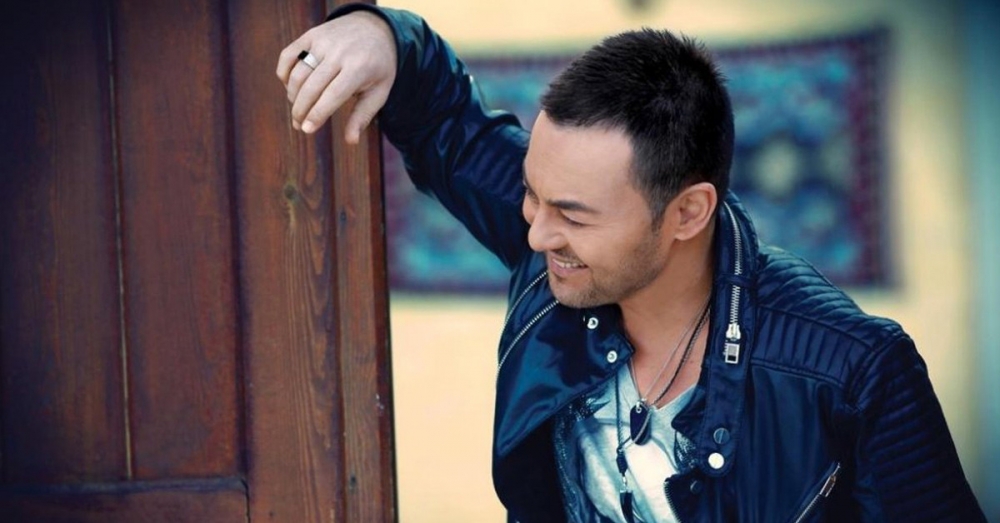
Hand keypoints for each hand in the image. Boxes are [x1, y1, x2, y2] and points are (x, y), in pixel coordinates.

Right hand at [276, 11, 396, 142]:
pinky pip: (288, 56)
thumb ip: (363, 116)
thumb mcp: (379, 92)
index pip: (333, 95)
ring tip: (298, 110)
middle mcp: (339, 53)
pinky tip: (291, 88)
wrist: (375, 29)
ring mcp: (323, 41)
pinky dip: (284, 74)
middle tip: (299, 126)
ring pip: (297, 73)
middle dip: (301, 110)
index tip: (307, 129)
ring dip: (292, 96)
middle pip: (311, 87)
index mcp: (359, 68)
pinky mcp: (310, 35)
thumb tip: (351, 142)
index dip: (317, 114)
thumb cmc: (378, 67)